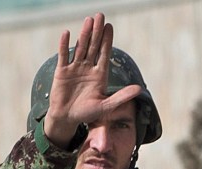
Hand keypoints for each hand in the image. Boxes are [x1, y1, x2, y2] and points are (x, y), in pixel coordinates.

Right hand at [43, 13, 142, 146]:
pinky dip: (64, 45)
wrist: (66, 118)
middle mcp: (87, 68)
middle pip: (93, 46)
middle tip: (100, 16)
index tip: (109, 26)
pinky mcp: (62, 72)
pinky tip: (67, 33)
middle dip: (97, 31)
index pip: (104, 53)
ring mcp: (74, 68)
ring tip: (88, 21)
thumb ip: (121, 97)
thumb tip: (139, 89)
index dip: (107, 40)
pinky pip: (63, 56)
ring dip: (84, 35)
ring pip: (80, 48)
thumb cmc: (86, 113)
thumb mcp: (105, 106)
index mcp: (99, 74)